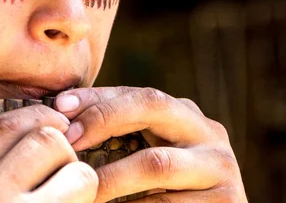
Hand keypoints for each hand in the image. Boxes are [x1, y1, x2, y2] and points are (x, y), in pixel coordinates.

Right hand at [0, 105, 97, 201]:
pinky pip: (85, 182)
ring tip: (69, 195)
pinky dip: (90, 191)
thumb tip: (40, 131)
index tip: (56, 127)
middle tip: (66, 175)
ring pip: (65, 152)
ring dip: (78, 171)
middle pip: (41, 136)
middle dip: (63, 148)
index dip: (36, 118)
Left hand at [54, 87, 246, 201]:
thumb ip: (124, 136)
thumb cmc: (172, 194)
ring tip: (82, 190)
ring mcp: (220, 167)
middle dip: (105, 117)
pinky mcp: (226, 201)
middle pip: (153, 106)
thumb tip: (61, 118)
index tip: (59, 108)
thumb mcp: (152, 156)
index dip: (97, 98)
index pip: (138, 93)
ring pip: (155, 163)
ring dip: (110, 178)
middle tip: (69, 141)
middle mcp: (208, 133)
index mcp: (187, 116)